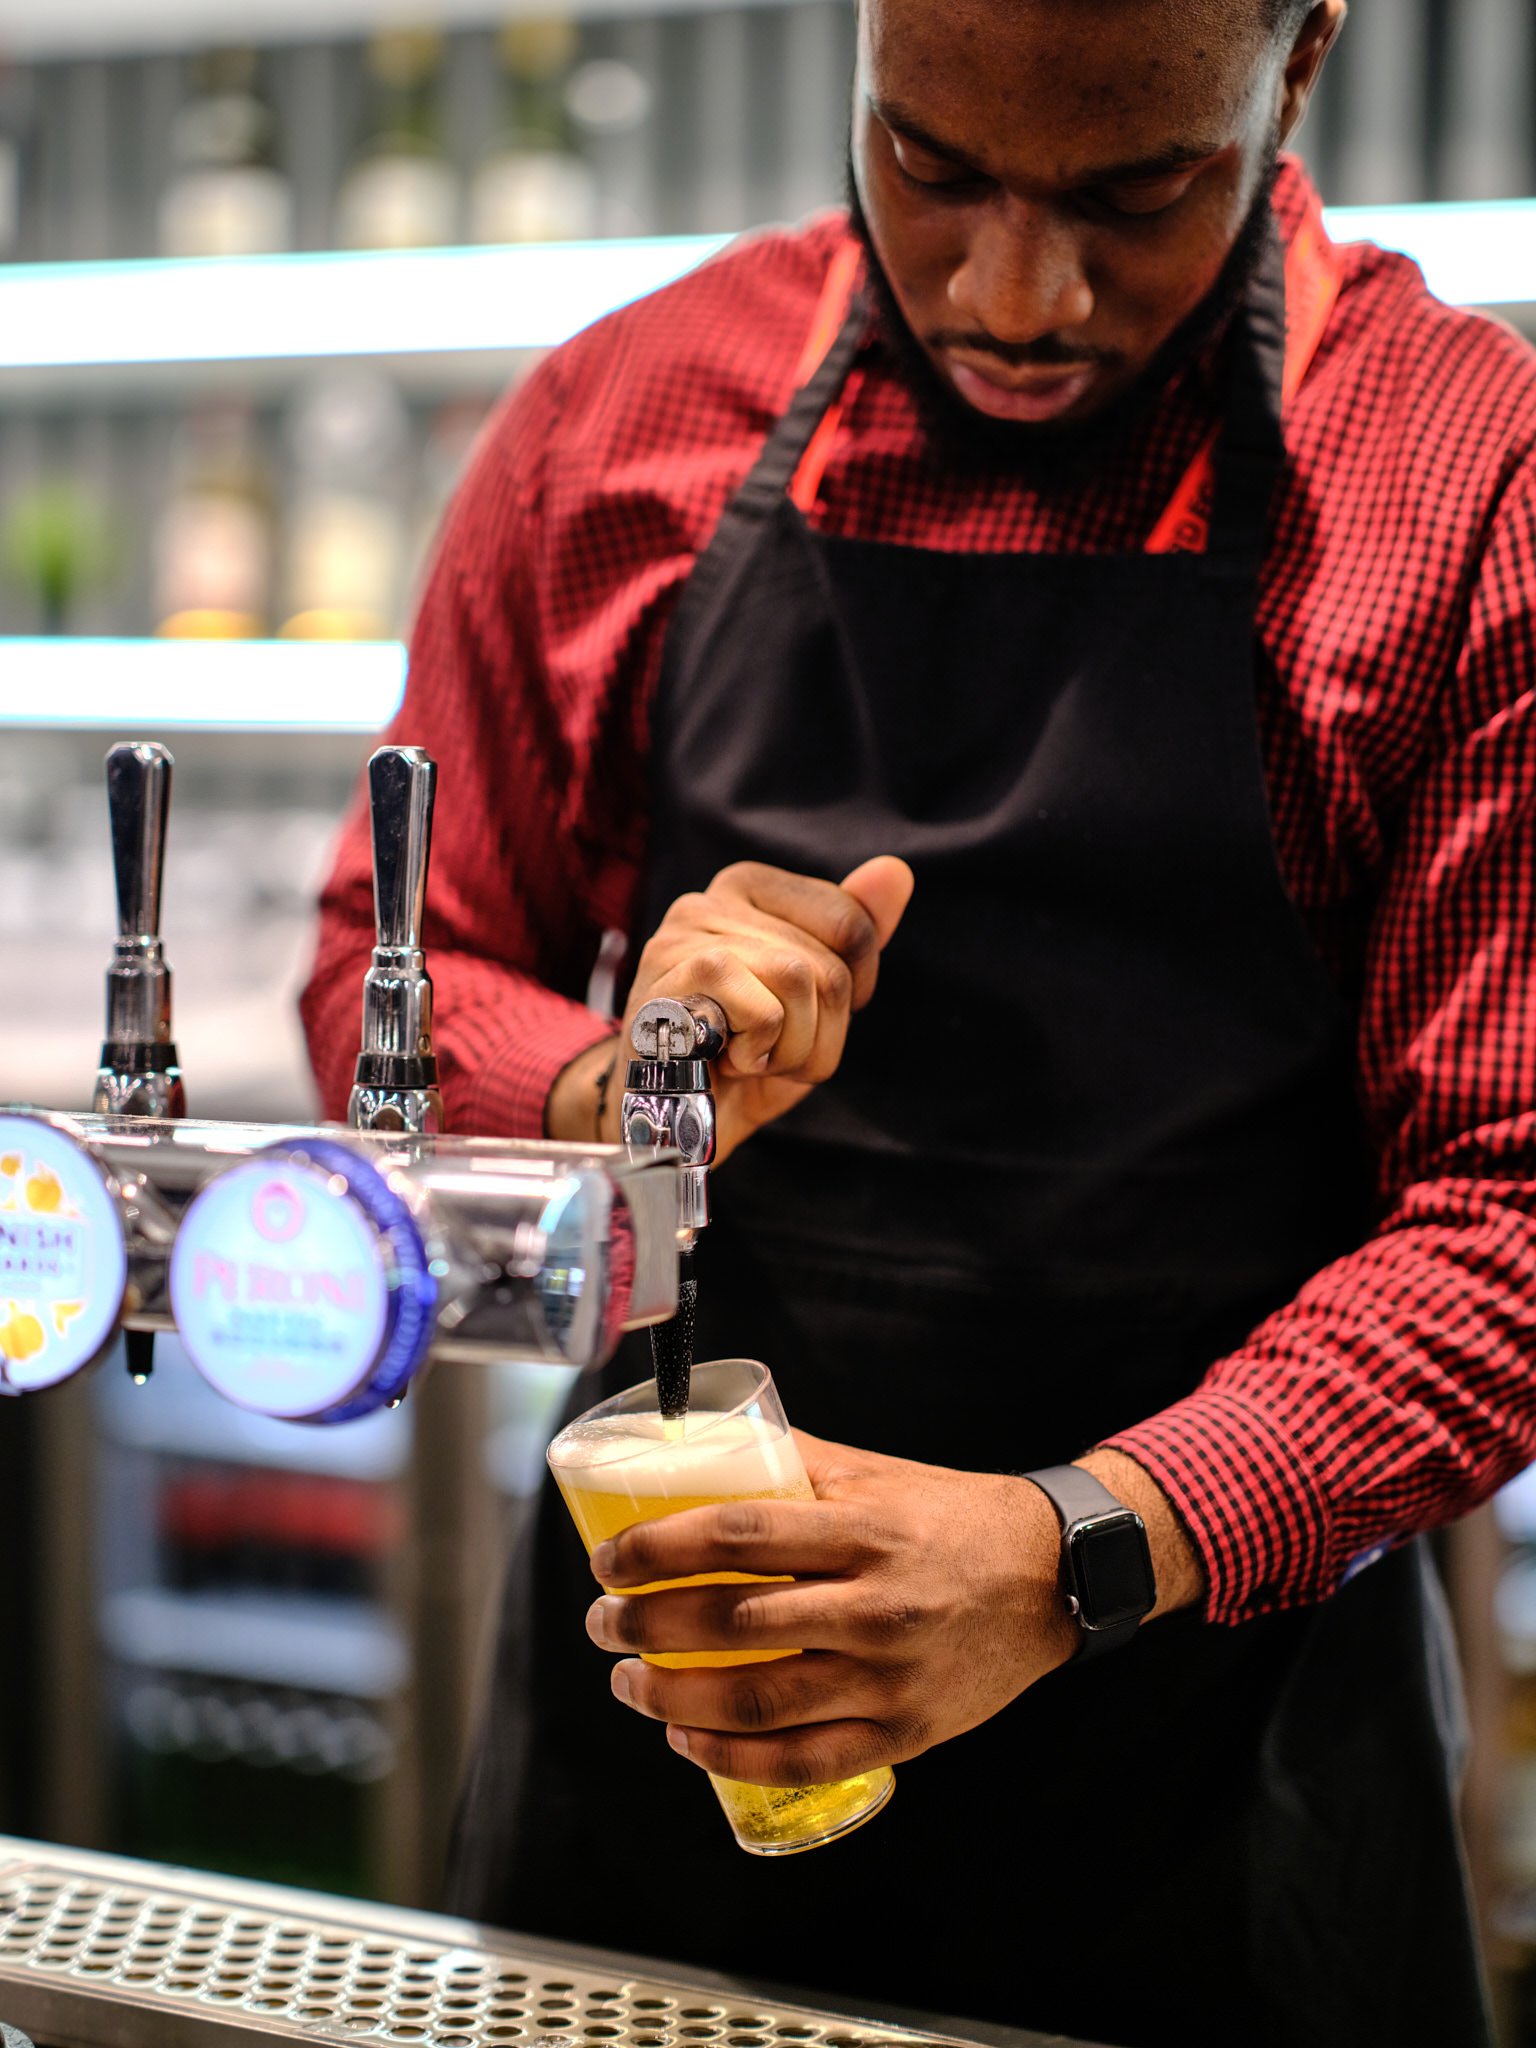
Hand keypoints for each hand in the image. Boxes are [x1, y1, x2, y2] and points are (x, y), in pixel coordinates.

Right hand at [548, 857, 913, 1158]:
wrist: (672, 1119)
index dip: (851, 991)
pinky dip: (760, 1054)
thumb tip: (896, 870)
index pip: (852, 923)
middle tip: (769, 1049)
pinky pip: (765, 1012)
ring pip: (800, 981)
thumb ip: (855, 934)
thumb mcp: (815, 997)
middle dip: (817, 1031)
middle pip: (829, 964)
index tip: (807, 1015)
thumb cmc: (743, 1055)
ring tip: (748, 1055)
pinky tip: (726, 1060)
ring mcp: (687, 933)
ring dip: (790, 1047)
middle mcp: (714, 897)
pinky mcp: (674, 977)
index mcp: (752, 889)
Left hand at [583, 1432, 1081, 1788]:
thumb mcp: (875, 1475)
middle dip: (646, 1626)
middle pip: (734, 1625)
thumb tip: (701, 1443)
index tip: (608, 1560)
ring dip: (672, 1698)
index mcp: (864, 1531)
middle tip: (602, 1621)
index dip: (660, 1550)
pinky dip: (732, 1758)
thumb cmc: (949, 1517)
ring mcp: (891, 1678)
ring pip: (759, 1702)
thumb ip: (792, 1462)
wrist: (1052, 1578)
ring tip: (628, 1681)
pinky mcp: (905, 1731)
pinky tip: (687, 1742)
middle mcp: (876, 1607)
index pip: (739, 1538)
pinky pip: (803, 1759)